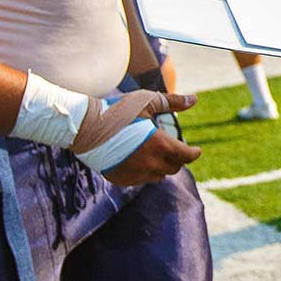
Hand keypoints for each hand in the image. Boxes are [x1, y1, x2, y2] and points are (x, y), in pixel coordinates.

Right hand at [74, 90, 200, 185]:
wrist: (85, 127)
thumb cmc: (117, 111)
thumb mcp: (146, 101)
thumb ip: (172, 102)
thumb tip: (195, 99)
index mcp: (160, 145)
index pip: (186, 156)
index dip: (194, 154)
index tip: (196, 150)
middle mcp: (150, 163)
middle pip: (174, 168)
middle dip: (178, 159)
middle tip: (175, 150)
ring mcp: (135, 174)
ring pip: (158, 177)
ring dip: (162, 167)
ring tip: (157, 156)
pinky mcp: (122, 179)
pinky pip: (140, 180)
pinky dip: (144, 173)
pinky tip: (139, 161)